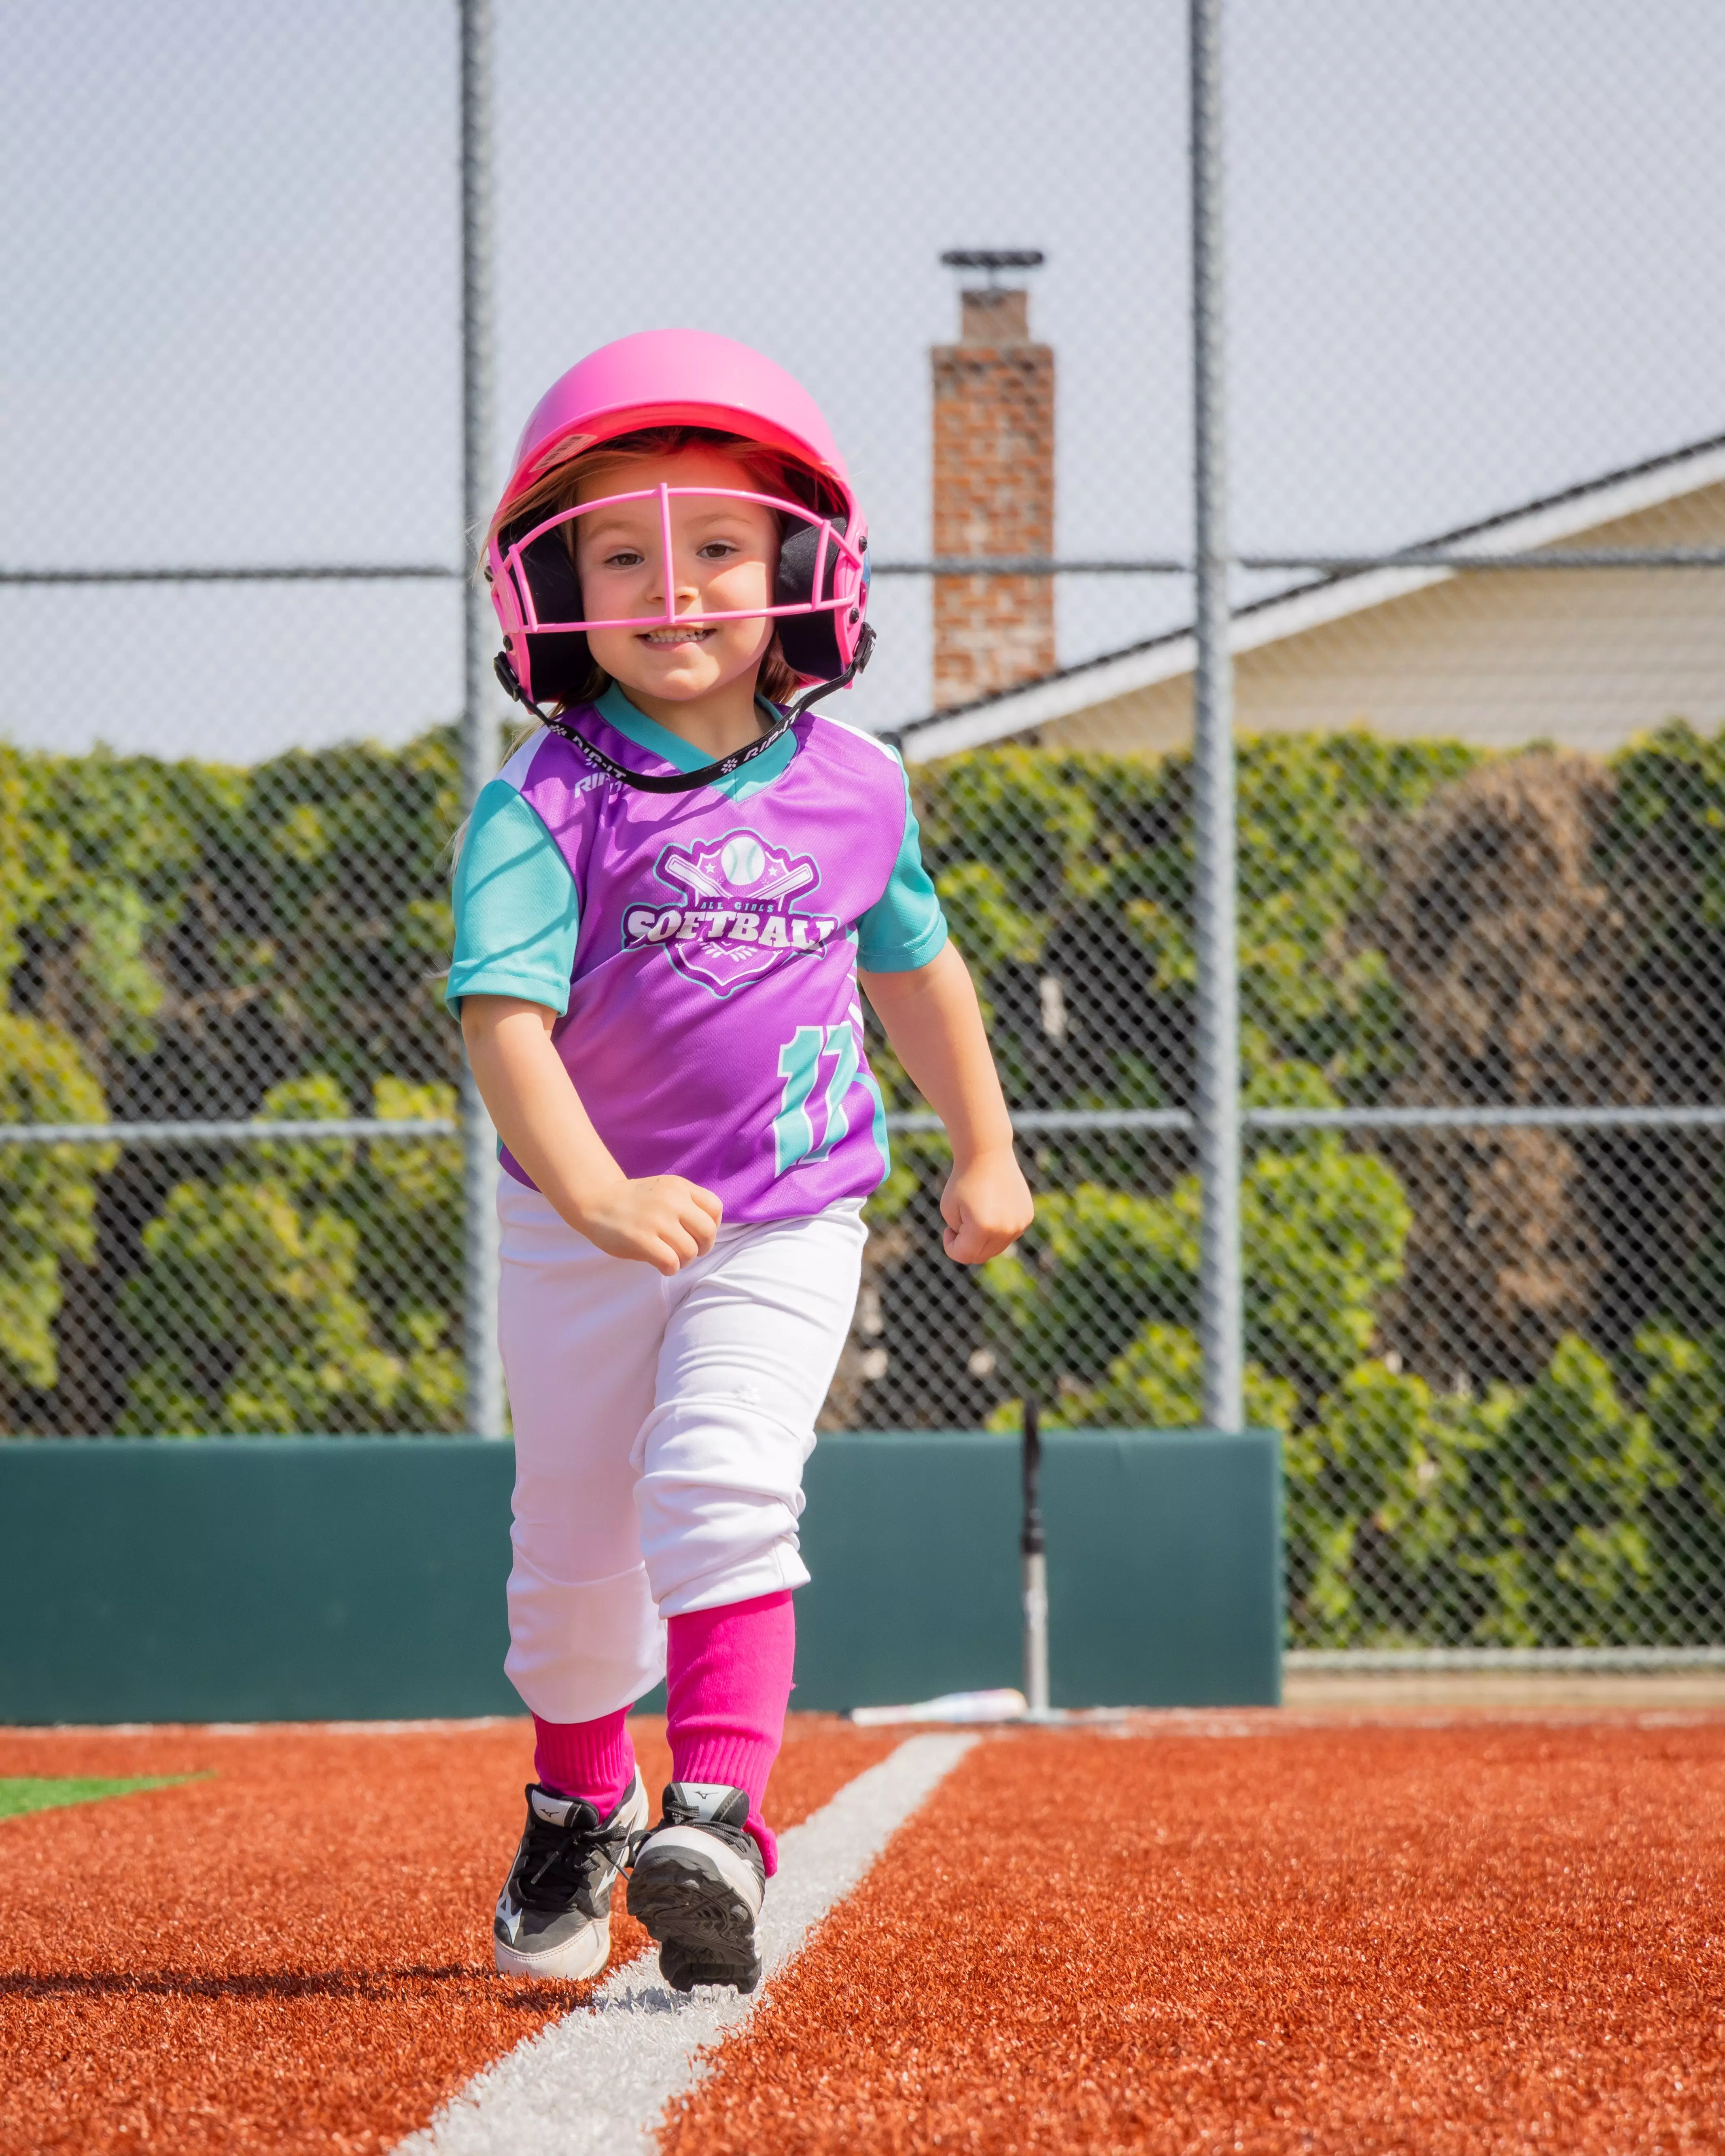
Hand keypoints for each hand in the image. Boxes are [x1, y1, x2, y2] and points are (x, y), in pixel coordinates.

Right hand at [573, 1174, 722, 1274]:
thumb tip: (709, 1233)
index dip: (711, 1226)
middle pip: (707, 1232)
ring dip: (684, 1261)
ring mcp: (656, 1219)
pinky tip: (661, 1264)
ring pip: (690, 1250)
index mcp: (679, 1187)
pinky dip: (670, 1268)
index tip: (696, 1233)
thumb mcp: (665, 1190)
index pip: (715, 1208)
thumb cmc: (635, 1202)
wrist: (596, 1202)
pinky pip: (671, 1262)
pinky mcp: (641, 1239)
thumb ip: (688, 1203)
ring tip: (671, 1258)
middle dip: (702, 1248)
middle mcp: (671, 1200)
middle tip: (687, 1251)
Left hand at [940, 1145, 1033, 1264]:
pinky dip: (997, 1230)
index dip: (951, 1246)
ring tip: (976, 1214)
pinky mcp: (1027, 1217)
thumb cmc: (963, 1181)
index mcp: (983, 1228)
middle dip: (967, 1245)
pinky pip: (1008, 1235)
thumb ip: (960, 1237)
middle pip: (981, 1256)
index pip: (964, 1256)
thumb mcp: (949, 1211)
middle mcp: (1006, 1229)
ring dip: (982, 1239)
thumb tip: (975, 1249)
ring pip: (996, 1248)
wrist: (987, 1154)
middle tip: (960, 1224)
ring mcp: (1019, 1224)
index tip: (948, 1229)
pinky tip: (991, 1209)